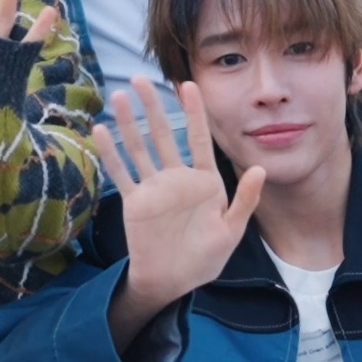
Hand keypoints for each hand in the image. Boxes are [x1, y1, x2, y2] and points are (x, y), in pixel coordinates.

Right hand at [96, 80, 265, 339]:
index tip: (188, 85)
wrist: (174, 281)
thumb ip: (245, 199)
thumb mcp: (231, 230)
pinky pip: (122, 174)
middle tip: (142, 79)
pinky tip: (101, 132)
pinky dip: (112, 154)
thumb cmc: (205, 258)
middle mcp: (177, 178)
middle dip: (153, 108)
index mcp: (204, 181)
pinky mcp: (136, 202)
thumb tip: (260, 168)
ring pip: (140, 149)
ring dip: (129, 124)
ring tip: (118, 97)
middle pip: (163, 135)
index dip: (194, 113)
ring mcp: (154, 188)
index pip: (198, 139)